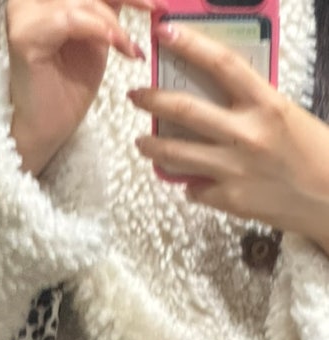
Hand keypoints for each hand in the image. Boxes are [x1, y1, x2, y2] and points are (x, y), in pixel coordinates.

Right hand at [7, 0, 162, 175]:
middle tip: (155, 9)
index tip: (157, 0)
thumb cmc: (67, 87)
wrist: (47, 128)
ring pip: (82, 1)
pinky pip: (70, 20)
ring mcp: (24, 13)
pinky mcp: (23, 35)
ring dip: (113, 23)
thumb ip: (107, 6)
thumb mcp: (97, 35)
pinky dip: (99, 30)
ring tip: (130, 48)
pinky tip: (118, 46)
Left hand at [128, 22, 328, 252]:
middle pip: (185, 110)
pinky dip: (190, 184)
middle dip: (152, 100)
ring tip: (142, 143)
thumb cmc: (313, 153)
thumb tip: (212, 97)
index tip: (163, 33)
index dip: (190, 44)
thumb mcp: (285, 114)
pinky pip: (194, 189)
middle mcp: (247, 134)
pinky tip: (192, 182)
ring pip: (176, 155)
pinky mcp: (229, 199)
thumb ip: (251, 105)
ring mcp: (234, 169)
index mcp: (267, 104)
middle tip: (136, 96)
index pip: (222, 64)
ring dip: (152, 147)